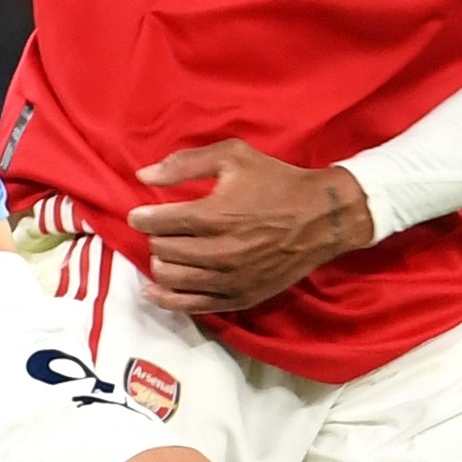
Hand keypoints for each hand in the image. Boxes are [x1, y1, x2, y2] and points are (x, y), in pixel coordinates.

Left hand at [127, 139, 374, 313]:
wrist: (322, 218)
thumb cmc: (276, 182)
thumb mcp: (233, 156)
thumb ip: (184, 164)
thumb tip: (143, 176)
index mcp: (214, 216)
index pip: (158, 223)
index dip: (142, 217)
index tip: (140, 215)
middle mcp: (218, 252)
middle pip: (162, 251)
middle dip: (156, 238)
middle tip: (161, 230)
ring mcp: (228, 280)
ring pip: (171, 279)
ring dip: (160, 264)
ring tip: (164, 253)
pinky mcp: (239, 297)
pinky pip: (191, 305)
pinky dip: (167, 299)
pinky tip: (152, 291)